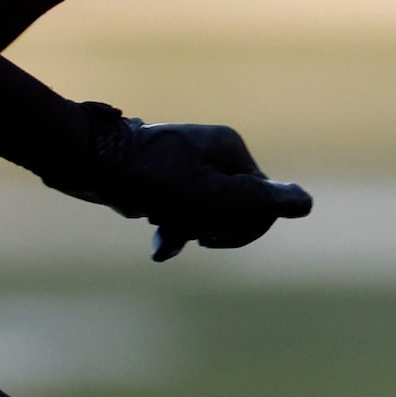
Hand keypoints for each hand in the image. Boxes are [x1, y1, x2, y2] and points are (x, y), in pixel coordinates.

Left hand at [64, 114, 316, 261]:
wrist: (87, 160)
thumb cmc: (146, 177)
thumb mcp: (204, 195)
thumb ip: (255, 202)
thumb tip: (308, 203)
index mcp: (232, 150)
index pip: (263, 201)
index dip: (242, 228)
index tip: (208, 236)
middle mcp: (218, 155)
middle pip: (237, 208)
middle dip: (211, 228)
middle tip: (183, 230)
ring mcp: (193, 166)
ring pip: (209, 215)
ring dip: (188, 230)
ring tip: (162, 229)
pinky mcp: (169, 179)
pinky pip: (186, 212)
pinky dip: (175, 229)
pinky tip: (160, 245)